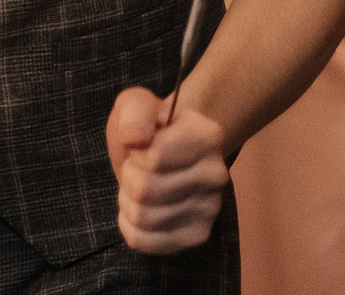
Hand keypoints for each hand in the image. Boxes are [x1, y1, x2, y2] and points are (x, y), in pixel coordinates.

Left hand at [105, 88, 227, 254]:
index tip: (142, 144)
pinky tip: (141, 208)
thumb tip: (135, 140)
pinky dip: (130, 225)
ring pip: (144, 217)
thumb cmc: (149, 127)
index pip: (154, 159)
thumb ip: (135, 112)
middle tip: (138, 166)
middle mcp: (216, 174)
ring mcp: (210, 208)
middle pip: (145, 190)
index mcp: (207, 136)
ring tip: (140, 184)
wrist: (162, 151)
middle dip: (128, 176)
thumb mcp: (136, 104)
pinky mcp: (197, 235)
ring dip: (128, 200)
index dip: (134, 151)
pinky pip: (145, 241)